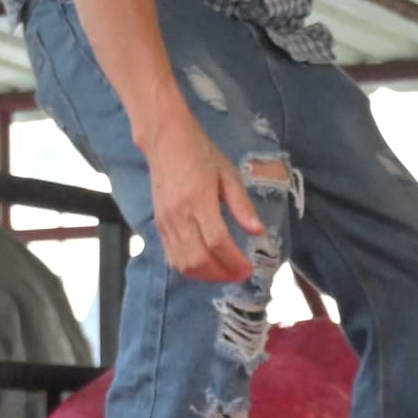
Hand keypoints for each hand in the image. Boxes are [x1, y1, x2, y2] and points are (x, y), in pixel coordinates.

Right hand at [140, 124, 265, 284]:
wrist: (165, 141)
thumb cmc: (201, 154)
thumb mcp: (229, 174)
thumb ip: (242, 205)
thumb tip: (259, 232)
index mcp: (199, 199)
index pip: (217, 241)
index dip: (234, 260)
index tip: (249, 268)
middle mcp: (179, 215)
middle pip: (199, 259)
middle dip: (222, 273)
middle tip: (240, 274)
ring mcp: (166, 222)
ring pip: (184, 263)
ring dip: (207, 276)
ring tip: (225, 273)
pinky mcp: (159, 226)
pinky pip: (173, 258)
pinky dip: (191, 270)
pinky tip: (207, 267)